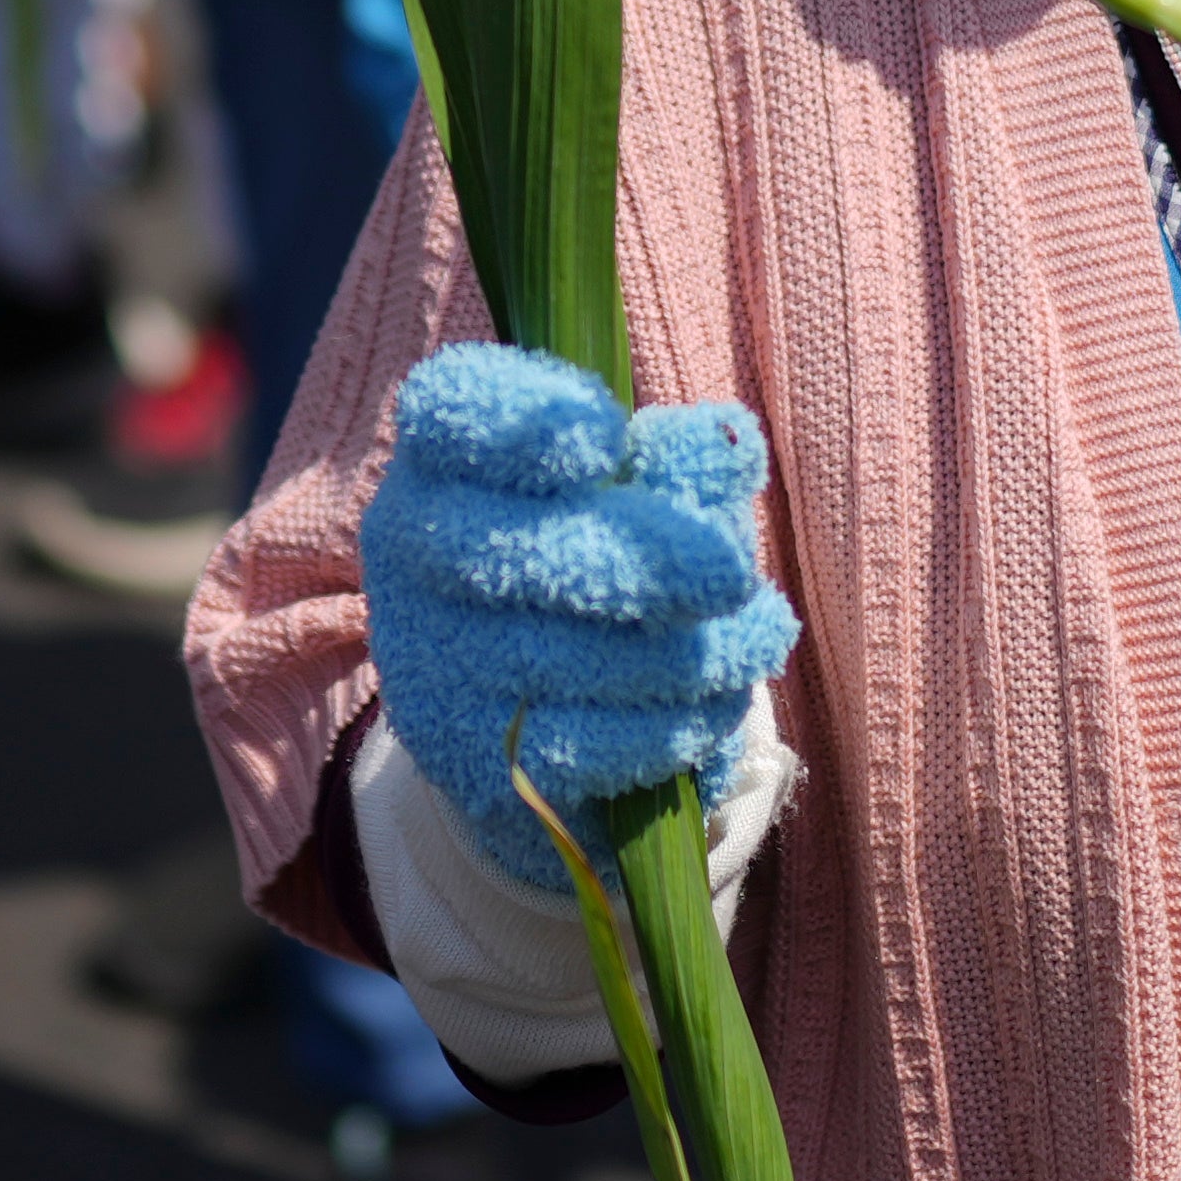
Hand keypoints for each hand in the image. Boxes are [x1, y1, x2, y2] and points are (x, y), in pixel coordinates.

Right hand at [359, 338, 802, 891]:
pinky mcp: (479, 762)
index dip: (520, 424)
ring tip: (762, 633)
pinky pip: (590, 748)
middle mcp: (418, 554)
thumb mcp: (629, 490)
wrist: (513, 703)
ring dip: (690, 655)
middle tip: (729, 575)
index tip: (605, 431)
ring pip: (569, 661)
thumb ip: (675, 458)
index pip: (454, 417)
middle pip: (513, 553)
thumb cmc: (587, 552)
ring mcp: (439, 664)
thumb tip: (726, 447)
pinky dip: (674, 726)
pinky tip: (721, 701)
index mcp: (444, 461)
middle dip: (643, 566)